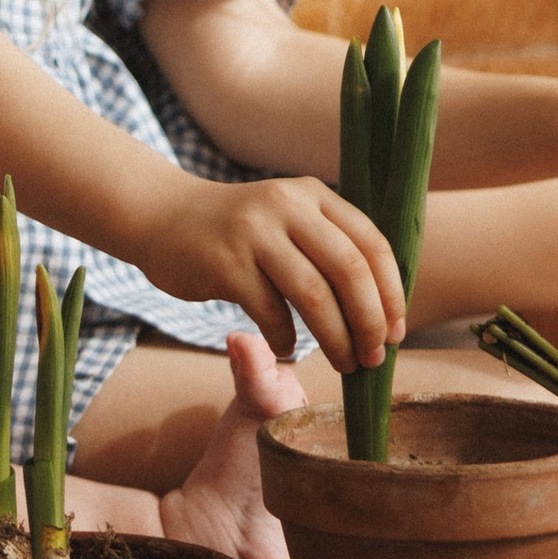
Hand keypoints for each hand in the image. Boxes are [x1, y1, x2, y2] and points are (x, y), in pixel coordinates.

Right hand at [134, 170, 404, 373]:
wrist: (160, 215)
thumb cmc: (235, 231)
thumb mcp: (285, 217)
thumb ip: (327, 244)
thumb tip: (382, 307)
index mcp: (312, 194)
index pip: (371, 243)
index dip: (391, 293)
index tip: (397, 332)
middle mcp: (286, 205)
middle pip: (349, 270)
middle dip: (370, 322)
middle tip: (375, 357)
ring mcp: (254, 232)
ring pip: (314, 295)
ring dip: (337, 339)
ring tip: (345, 364)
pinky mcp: (224, 263)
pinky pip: (270, 313)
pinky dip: (287, 340)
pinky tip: (288, 348)